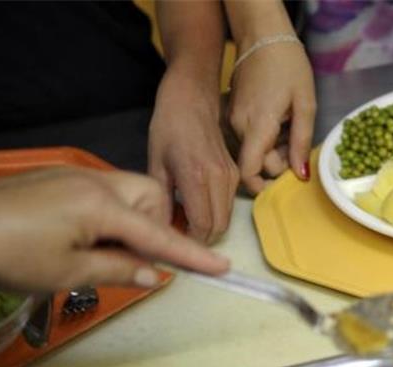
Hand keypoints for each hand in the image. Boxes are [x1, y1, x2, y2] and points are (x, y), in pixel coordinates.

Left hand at [0, 167, 229, 291]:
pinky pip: (100, 196)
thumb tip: (153, 274)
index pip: (160, 235)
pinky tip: (82, 244)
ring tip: (104, 257)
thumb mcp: (67, 273)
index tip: (222, 267)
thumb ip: (118, 271)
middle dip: (156, 228)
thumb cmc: (5, 253)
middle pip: (150, 200)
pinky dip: (107, 219)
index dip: (192, 256)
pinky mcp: (54, 181)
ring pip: (126, 196)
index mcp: (102, 205)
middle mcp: (93, 182)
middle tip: (136, 263)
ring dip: (129, 226)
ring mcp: (72, 178)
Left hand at [149, 68, 240, 242]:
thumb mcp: (156, 164)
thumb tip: (160, 229)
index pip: (202, 225)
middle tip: (180, 234)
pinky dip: (215, 214)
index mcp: (196, 177)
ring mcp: (231, 177)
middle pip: (218, 227)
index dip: (190, 241)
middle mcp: (219, 179)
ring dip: (209, 227)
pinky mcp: (236, 175)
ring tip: (186, 221)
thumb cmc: (168, 127)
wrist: (193, 99)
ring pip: (226, 219)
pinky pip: (229, 206)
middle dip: (201, 238)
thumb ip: (160, 200)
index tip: (174, 240)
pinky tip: (197, 207)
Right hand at [226, 38, 316, 194]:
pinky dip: (264, 137)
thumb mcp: (305, 104)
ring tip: (288, 126)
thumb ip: (301, 142)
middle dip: (278, 161)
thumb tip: (300, 175)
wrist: (262, 36)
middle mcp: (238, 126)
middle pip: (256, 162)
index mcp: (257, 125)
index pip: (249, 171)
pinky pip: (248, 138)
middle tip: (296, 139)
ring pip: (253, 151)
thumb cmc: (288, 66)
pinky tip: (277, 121)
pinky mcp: (232, 114)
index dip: (262, 184)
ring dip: (272, 149)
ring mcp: (232, 120)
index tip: (281, 180)